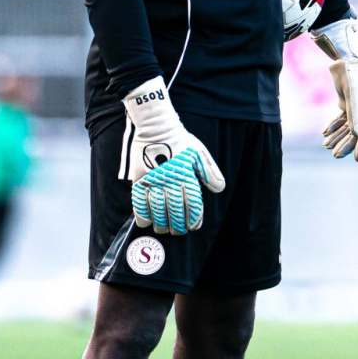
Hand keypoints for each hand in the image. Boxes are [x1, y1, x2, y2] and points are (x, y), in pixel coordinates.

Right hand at [120, 77, 225, 234]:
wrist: (156, 127)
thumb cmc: (180, 141)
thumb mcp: (199, 153)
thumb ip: (210, 172)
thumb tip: (218, 189)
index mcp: (187, 174)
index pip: (193, 203)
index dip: (194, 218)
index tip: (193, 226)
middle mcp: (170, 180)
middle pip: (175, 210)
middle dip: (178, 225)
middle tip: (178, 232)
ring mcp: (153, 180)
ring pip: (158, 209)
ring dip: (161, 224)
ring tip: (164, 230)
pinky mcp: (139, 179)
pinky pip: (139, 202)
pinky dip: (142, 215)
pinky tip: (146, 222)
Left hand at [312, 20, 357, 162]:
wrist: (346, 57)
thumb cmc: (354, 72)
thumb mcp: (354, 92)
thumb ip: (356, 113)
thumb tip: (357, 134)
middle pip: (357, 132)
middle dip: (346, 144)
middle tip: (335, 155)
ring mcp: (357, 106)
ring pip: (348, 126)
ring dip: (338, 136)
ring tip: (326, 146)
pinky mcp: (348, 102)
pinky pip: (341, 118)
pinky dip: (334, 125)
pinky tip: (325, 133)